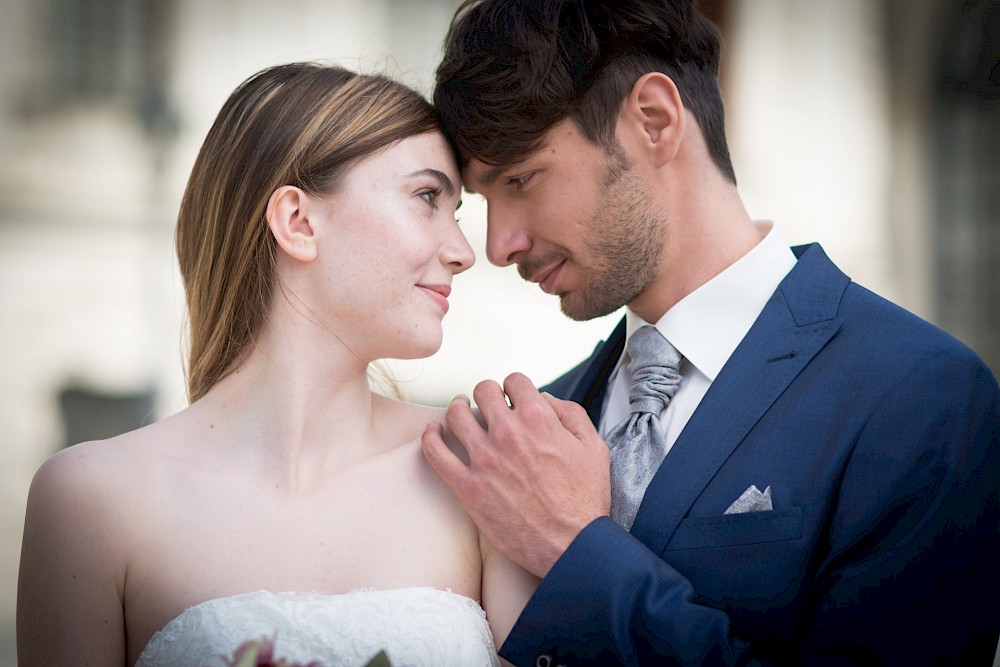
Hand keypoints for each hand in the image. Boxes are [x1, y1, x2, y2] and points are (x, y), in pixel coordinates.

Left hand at [422, 372, 610, 577]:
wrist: (572, 545)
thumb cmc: (584, 500)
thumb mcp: (594, 447)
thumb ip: (570, 414)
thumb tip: (545, 399)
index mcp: (538, 419)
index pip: (514, 381)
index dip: (514, 387)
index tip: (513, 397)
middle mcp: (508, 432)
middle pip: (482, 391)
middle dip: (486, 394)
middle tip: (487, 404)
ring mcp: (484, 459)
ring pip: (455, 415)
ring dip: (457, 408)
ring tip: (459, 410)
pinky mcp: (468, 487)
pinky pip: (435, 452)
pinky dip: (430, 436)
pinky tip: (434, 432)